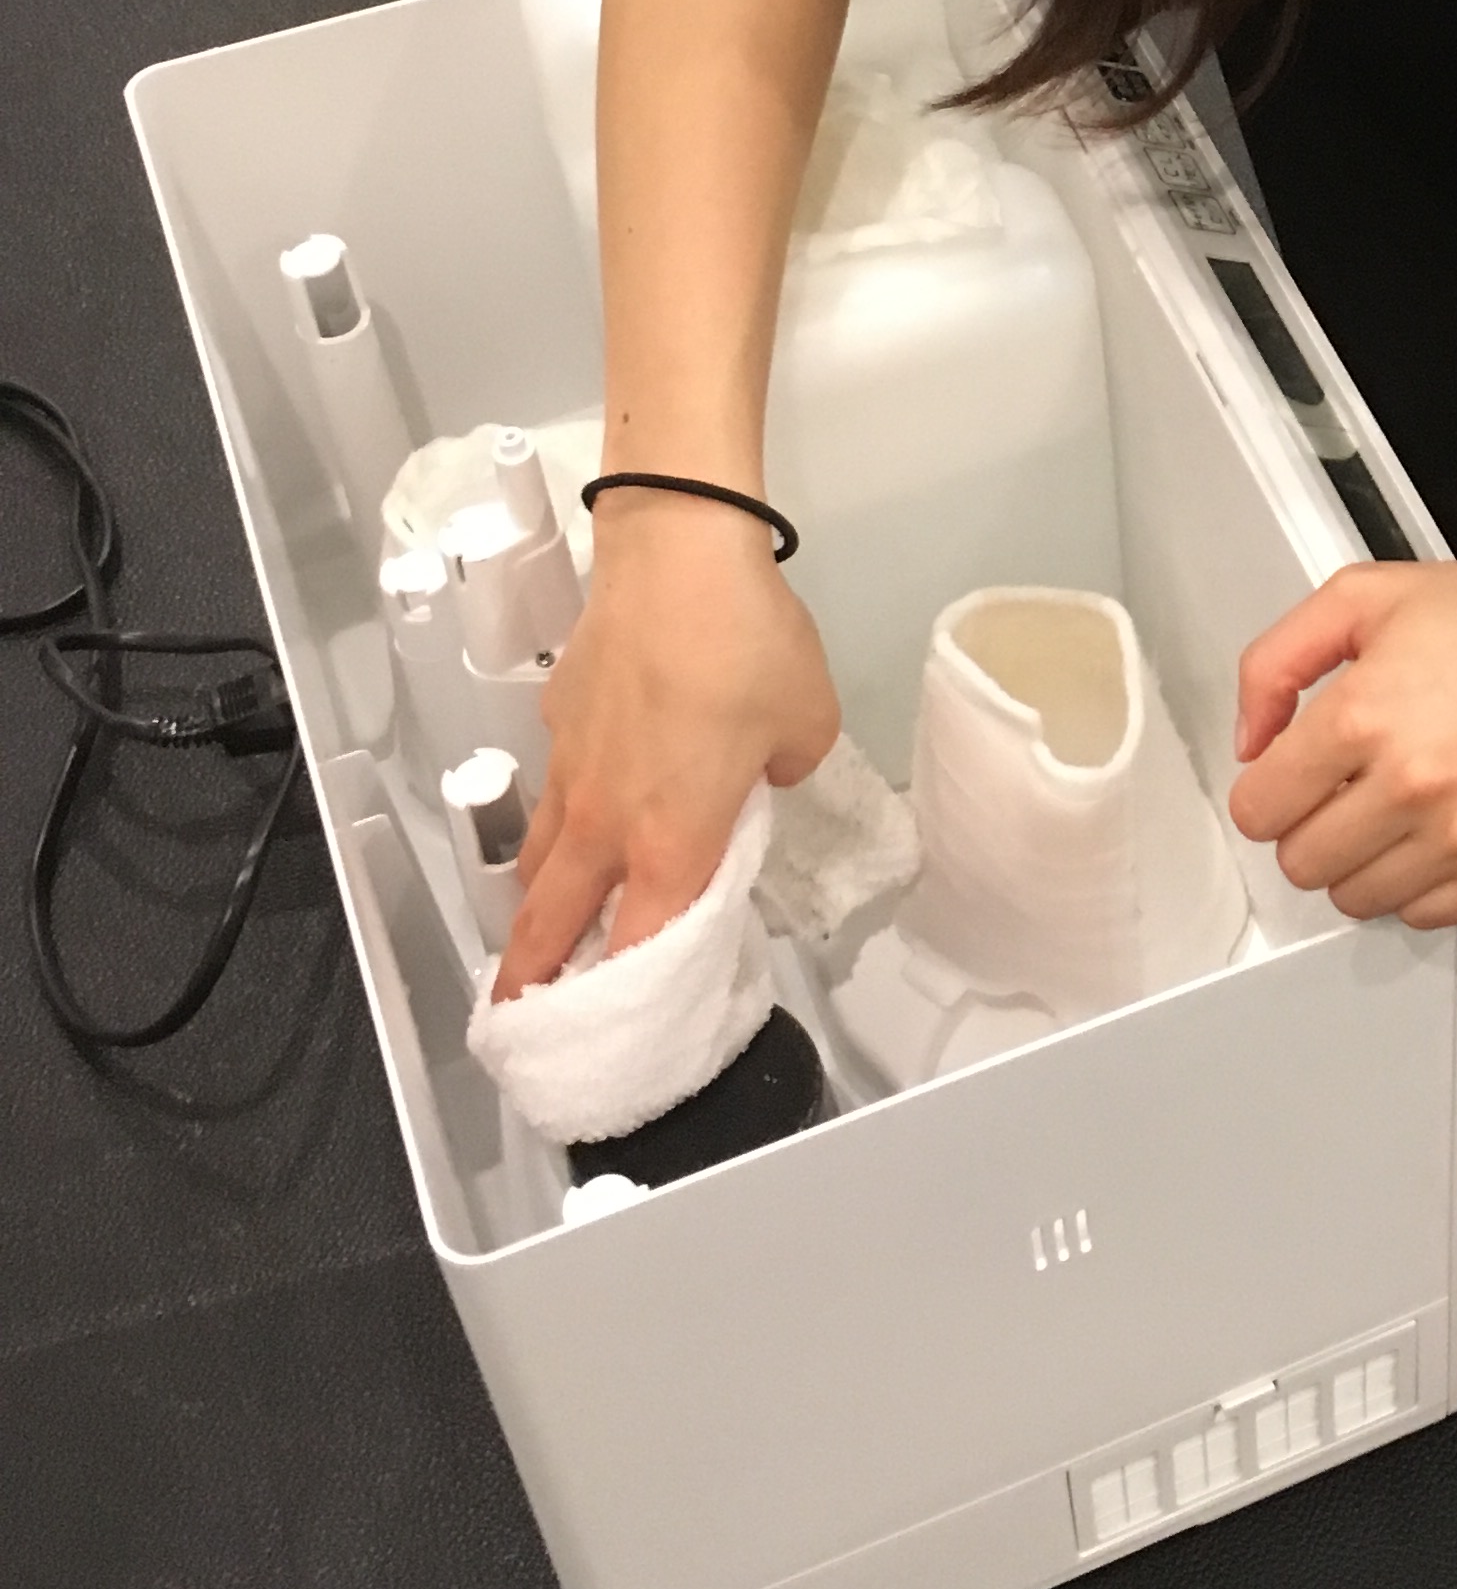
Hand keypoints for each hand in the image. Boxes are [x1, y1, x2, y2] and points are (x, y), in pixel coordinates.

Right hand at [492, 492, 840, 996]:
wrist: (675, 554)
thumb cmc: (747, 645)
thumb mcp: (805, 724)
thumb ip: (783, 769)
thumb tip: (759, 769)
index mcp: (672, 842)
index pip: (638, 948)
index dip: (623, 1000)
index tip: (614, 1035)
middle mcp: (607, 822)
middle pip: (551, 925)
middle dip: (531, 983)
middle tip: (519, 1019)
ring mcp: (571, 770)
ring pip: (541, 861)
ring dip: (536, 906)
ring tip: (535, 936)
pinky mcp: (556, 720)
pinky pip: (555, 788)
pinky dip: (560, 817)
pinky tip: (586, 803)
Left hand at [1229, 558, 1456, 929]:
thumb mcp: (1371, 596)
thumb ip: (1279, 659)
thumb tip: (1251, 737)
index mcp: (1364, 714)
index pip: (1258, 810)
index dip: (1268, 791)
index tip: (1289, 781)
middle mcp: (1411, 784)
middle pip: (1301, 864)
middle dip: (1311, 828)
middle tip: (1345, 792)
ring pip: (1355, 899)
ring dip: (1361, 861)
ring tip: (1396, 811)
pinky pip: (1422, 915)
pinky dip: (1418, 884)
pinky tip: (1437, 833)